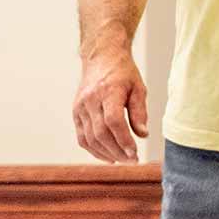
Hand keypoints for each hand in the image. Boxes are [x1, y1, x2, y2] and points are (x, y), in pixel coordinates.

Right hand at [73, 39, 148, 162]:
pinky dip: (94, 150)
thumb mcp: (138, 88)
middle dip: (118, 151)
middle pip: (101, 133)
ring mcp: (80, 107)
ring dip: (107, 154)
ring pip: (90, 138)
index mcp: (108, 91)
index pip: (113, 121)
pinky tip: (108, 156)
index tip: (135, 152)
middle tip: (133, 160)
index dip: (124, 140)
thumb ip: (139, 112)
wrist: (101, 57)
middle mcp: (90, 100)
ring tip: (123, 160)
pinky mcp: (75, 112)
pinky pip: (82, 137)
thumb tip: (142, 135)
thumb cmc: (123, 73)